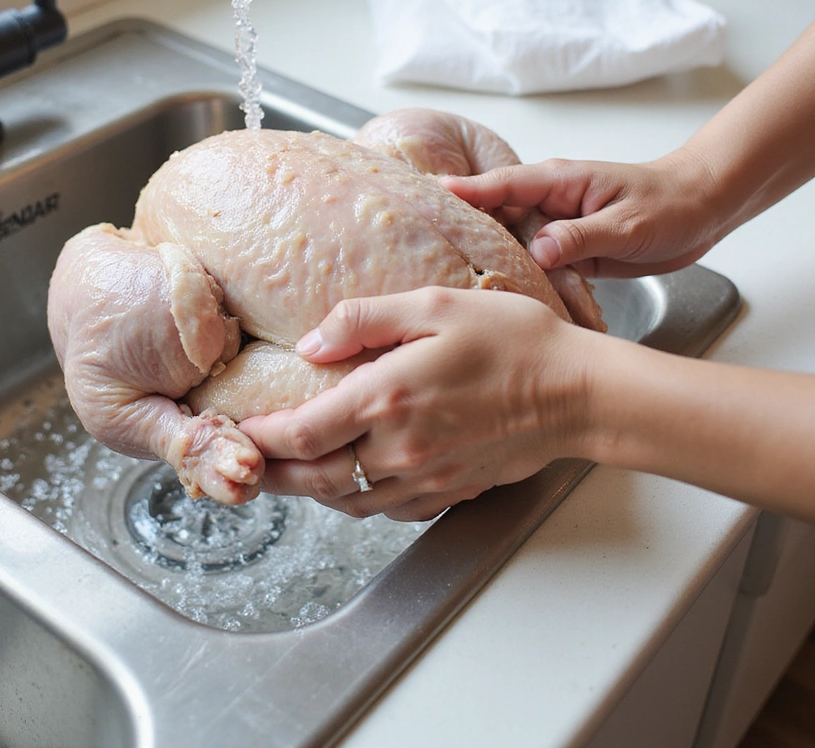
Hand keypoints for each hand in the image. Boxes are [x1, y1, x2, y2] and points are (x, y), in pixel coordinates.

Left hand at [238, 287, 590, 521]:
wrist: (575, 391)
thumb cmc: (510, 339)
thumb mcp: (432, 305)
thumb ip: (363, 319)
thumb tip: (309, 344)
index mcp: (386, 397)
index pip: (299, 433)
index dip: (260, 436)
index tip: (239, 428)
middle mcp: (398, 448)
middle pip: (314, 478)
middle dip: (273, 474)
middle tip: (247, 463)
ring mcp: (424, 477)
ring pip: (347, 501)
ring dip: (311, 491)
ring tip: (289, 473)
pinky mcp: (447, 492)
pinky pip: (386, 509)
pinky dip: (357, 500)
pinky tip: (351, 481)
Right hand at [441, 148, 721, 278]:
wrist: (702, 210)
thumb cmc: (670, 204)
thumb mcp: (626, 224)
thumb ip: (580, 236)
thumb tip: (538, 250)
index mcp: (559, 182)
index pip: (502, 185)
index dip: (466, 193)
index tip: (431, 198)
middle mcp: (549, 203)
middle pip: (496, 217)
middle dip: (464, 232)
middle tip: (426, 254)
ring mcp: (555, 228)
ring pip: (511, 246)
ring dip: (492, 263)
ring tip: (456, 286)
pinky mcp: (566, 252)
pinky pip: (534, 266)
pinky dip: (520, 281)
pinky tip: (502, 300)